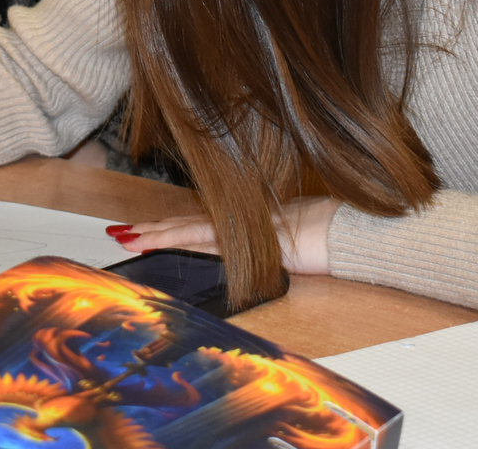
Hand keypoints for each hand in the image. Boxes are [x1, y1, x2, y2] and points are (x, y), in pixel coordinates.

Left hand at [110, 196, 339, 274]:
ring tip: (131, 239)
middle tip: (122, 235)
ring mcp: (247, 230)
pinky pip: (212, 240)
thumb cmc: (334, 237)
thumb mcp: (297, 243)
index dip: (174, 227)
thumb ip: (275, 245)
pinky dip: (185, 241)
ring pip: (194, 230)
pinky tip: (166, 244)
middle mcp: (245, 223)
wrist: (355, 233)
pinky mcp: (252, 239)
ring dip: (161, 235)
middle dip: (155, 231)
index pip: (205, 224)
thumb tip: (262, 254)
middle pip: (191, 225)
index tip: (145, 230)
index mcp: (251, 223)